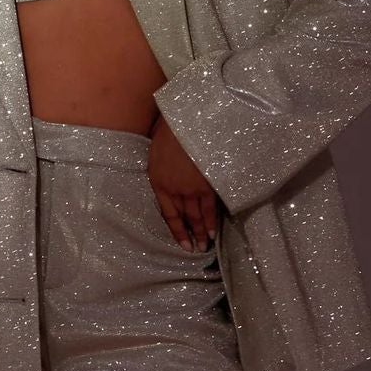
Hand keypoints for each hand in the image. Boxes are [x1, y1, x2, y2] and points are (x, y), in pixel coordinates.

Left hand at [148, 113, 219, 249]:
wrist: (188, 121)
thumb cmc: (171, 129)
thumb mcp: (157, 150)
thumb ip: (162, 168)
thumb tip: (169, 176)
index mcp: (159, 182)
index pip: (168, 213)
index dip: (176, 229)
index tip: (182, 242)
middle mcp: (174, 190)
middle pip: (184, 217)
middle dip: (190, 234)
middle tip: (196, 249)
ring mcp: (192, 189)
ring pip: (197, 215)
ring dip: (202, 232)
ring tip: (206, 245)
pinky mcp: (209, 184)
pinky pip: (211, 207)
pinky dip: (212, 221)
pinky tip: (214, 231)